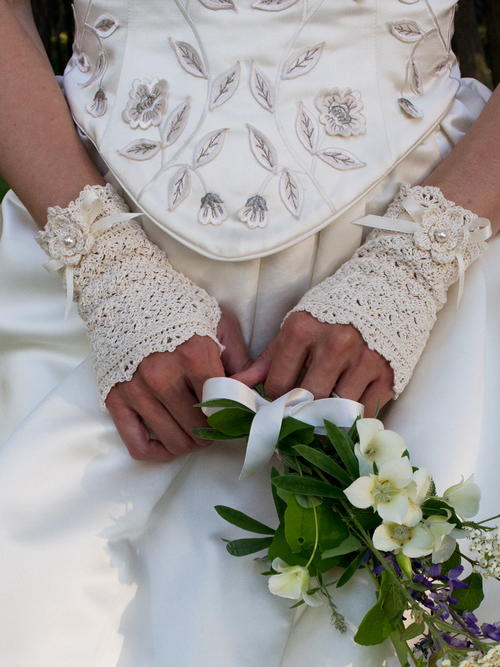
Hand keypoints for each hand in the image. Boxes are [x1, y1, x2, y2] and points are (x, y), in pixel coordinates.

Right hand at [106, 310, 250, 461]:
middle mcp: (162, 376)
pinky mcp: (116, 399)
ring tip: (195, 431)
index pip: (222, 408)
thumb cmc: (178, 309)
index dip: (233, 418)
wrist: (126, 295)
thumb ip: (240, 359)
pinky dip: (158, 452)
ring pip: (174, 442)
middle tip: (215, 425)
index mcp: (193, 355)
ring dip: (190, 443)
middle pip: (199, 430)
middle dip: (212, 433)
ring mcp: (137, 390)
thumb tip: (251, 395)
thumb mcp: (219, 323)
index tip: (235, 418)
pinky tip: (169, 443)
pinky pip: (138, 445)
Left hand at [233, 311, 393, 416]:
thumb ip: (266, 361)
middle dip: (300, 413)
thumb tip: (235, 385)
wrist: (383, 290)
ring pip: (337, 410)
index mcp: (302, 330)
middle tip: (299, 419)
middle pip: (307, 400)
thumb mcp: (296, 328)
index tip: (281, 401)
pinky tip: (347, 413)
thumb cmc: (331, 313)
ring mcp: (363, 360)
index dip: (276, 399)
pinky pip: (364, 412)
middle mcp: (334, 344)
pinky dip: (354, 418)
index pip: (278, 385)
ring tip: (322, 419)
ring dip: (328, 419)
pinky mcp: (386, 374)